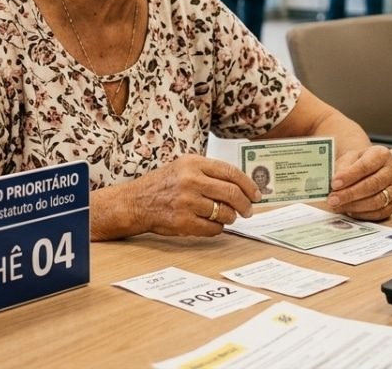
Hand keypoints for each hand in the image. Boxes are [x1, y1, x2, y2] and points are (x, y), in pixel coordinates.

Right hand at [132, 155, 259, 236]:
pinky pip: (213, 228)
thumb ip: (209, 172)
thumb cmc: (162, 185)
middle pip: (231, 193)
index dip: (248, 184)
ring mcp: (186, 202)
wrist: (134, 202)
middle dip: (245, 204)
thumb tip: (242, 185)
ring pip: (224, 212)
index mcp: (193, 163)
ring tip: (227, 216)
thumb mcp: (184, 167)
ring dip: (230, 217)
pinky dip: (218, 228)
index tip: (256, 194)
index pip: (231, 172)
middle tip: (248, 210)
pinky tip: (212, 224)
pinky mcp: (182, 222)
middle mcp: (190, 180)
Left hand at [326, 145, 391, 220]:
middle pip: (373, 185)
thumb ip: (342, 170)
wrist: (367, 168)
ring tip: (338, 206)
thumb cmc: (357, 163)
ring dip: (355, 206)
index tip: (334, 183)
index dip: (349, 176)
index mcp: (382, 154)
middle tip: (333, 199)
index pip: (366, 166)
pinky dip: (362, 214)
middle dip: (350, 194)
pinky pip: (380, 213)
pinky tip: (349, 211)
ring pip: (377, 201)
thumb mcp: (348, 159)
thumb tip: (333, 186)